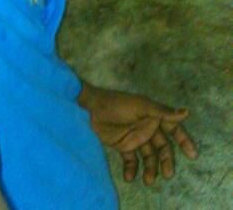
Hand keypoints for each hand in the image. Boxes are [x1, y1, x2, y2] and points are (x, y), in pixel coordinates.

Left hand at [78, 83, 197, 185]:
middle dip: (166, 161)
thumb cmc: (118, 104)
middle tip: (167, 175)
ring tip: (148, 180)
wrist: (91, 108)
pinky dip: (131, 169)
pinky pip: (130, 160)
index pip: (173, 128)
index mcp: (153, 115)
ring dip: (150, 168)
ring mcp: (134, 137)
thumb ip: (163, 112)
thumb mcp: (141, 106)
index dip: (183, 140)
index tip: (192, 155)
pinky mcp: (122, 145)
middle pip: (162, 147)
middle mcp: (146, 127)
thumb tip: (186, 112)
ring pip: (148, 156)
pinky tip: (129, 177)